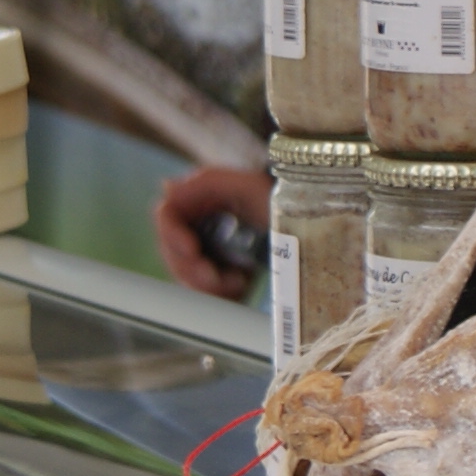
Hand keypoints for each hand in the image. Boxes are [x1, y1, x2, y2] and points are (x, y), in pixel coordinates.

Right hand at [155, 165, 273, 298]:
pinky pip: (203, 291)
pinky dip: (220, 293)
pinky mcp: (219, 274)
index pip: (167, 216)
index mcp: (199, 200)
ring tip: (238, 280)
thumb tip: (168, 188)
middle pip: (171, 251)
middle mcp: (198, 225)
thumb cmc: (280, 202)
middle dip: (192, 268)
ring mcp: (207, 252)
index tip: (192, 250)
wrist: (309, 230)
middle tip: (216, 276)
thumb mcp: (249, 187)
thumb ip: (207, 182)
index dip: (172, 235)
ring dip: (207, 284)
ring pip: (184, 275)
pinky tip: (241, 284)